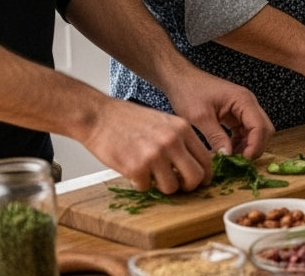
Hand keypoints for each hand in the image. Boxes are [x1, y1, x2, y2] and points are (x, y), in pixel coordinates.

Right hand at [79, 98, 216, 194]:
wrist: (99, 116)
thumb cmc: (129, 119)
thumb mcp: (164, 122)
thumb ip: (180, 141)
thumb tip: (192, 165)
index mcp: (183, 129)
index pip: (206, 159)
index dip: (204, 174)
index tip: (200, 181)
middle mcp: (172, 141)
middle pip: (195, 176)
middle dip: (189, 186)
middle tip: (179, 187)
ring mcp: (155, 155)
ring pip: (171, 187)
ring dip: (162, 187)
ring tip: (152, 177)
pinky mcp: (136, 168)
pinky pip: (146, 188)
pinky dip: (140, 184)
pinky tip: (134, 172)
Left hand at [161, 69, 273, 158]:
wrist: (180, 79)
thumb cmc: (189, 92)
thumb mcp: (200, 117)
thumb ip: (216, 137)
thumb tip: (227, 156)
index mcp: (243, 100)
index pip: (260, 126)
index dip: (255, 146)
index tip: (243, 161)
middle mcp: (248, 103)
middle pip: (264, 129)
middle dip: (254, 147)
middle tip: (238, 162)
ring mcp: (243, 109)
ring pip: (256, 132)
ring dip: (247, 146)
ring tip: (230, 159)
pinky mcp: (236, 114)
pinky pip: (245, 131)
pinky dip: (240, 143)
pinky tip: (227, 151)